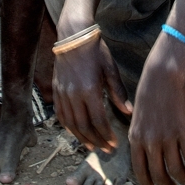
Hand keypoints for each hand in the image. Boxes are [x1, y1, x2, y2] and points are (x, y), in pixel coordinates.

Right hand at [52, 34, 129, 154]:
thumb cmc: (96, 50)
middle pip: (84, 126)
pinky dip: (68, 126)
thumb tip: (129, 112)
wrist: (74, 35)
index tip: (114, 144)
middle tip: (105, 149)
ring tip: (91, 146)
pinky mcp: (56, 90)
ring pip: (70, 123)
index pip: (98, 121)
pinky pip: (60, 114)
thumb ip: (118, 93)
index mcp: (89, 90)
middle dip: (96, 141)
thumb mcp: (110, 69)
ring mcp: (62, 93)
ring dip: (81, 137)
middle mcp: (74, 94)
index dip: (106, 136)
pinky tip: (75, 131)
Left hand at [127, 40, 184, 184]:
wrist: (162, 76)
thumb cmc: (148, 94)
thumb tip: (144, 156)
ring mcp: (168, 137)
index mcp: (135, 138)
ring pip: (175, 169)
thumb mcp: (136, 118)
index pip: (140, 170)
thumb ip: (139, 137)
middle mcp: (150, 141)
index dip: (146, 184)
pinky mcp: (184, 131)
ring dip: (181, 179)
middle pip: (158, 173)